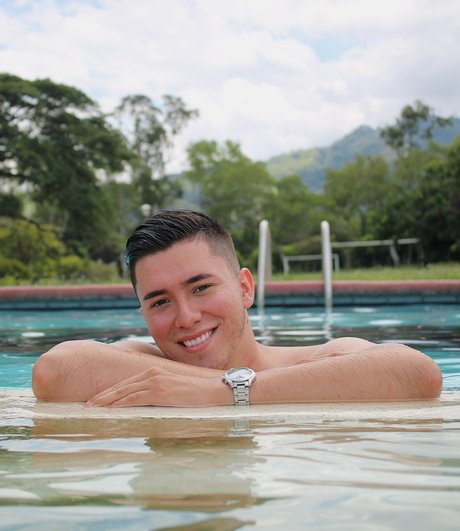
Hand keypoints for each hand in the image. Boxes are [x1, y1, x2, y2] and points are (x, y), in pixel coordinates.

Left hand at [86, 366, 229, 407]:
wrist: (215, 390)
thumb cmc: (199, 393)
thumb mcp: (175, 391)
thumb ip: (161, 394)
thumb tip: (150, 406)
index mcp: (155, 372)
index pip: (127, 382)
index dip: (110, 391)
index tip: (97, 399)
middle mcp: (152, 373)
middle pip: (121, 386)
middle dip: (103, 396)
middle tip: (86, 405)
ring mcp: (156, 381)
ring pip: (124, 391)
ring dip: (106, 400)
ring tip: (91, 408)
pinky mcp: (160, 391)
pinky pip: (135, 398)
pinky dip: (119, 403)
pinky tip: (109, 409)